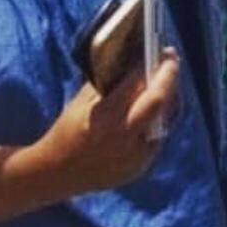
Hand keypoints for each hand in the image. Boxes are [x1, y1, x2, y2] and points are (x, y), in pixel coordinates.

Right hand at [31, 53, 179, 198]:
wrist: (54, 173)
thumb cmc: (67, 130)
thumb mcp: (83, 100)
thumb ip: (111, 82)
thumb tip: (137, 62)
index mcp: (106, 117)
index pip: (140, 85)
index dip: (156, 67)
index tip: (165, 52)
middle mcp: (124, 139)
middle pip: (160, 102)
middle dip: (170, 78)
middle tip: (171, 62)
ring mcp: (134, 158)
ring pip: (164, 121)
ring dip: (168, 98)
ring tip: (167, 81)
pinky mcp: (139, 168)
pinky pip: (157, 138)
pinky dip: (159, 119)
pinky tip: (157, 106)